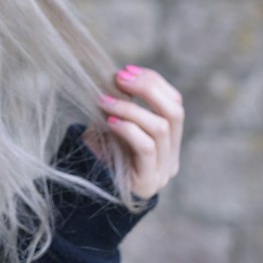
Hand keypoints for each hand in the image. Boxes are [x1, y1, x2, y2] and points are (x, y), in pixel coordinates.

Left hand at [96, 65, 183, 199]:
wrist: (87, 192)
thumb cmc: (101, 155)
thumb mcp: (114, 124)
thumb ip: (123, 105)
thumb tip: (120, 75)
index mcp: (169, 140)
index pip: (175, 103)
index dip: (154, 82)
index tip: (127, 70)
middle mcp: (171, 155)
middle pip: (175, 112)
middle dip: (148, 89)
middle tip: (119, 78)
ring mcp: (163, 170)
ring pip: (161, 128)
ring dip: (131, 108)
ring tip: (104, 101)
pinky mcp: (148, 182)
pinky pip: (146, 147)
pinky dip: (128, 129)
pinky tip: (110, 121)